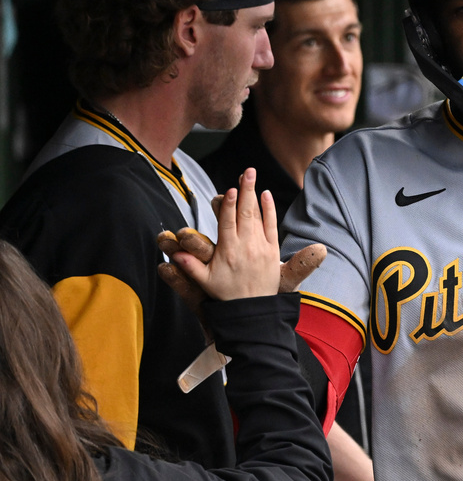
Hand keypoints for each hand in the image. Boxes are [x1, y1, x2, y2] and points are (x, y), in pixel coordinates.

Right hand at [170, 168, 280, 299]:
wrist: (253, 309)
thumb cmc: (226, 295)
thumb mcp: (205, 282)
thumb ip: (190, 266)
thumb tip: (172, 255)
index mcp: (228, 252)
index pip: (228, 224)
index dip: (229, 206)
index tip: (230, 190)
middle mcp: (246, 247)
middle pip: (245, 214)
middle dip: (246, 191)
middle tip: (247, 172)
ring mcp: (261, 247)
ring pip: (258, 216)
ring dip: (255, 195)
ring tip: (252, 176)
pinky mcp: (272, 251)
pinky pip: (272, 226)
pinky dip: (269, 210)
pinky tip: (265, 195)